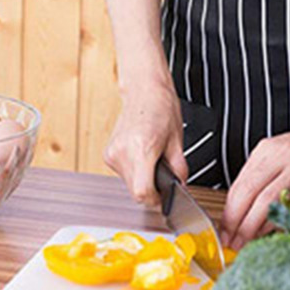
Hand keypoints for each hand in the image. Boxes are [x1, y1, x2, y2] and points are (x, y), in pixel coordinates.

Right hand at [103, 77, 187, 206]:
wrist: (144, 90)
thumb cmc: (162, 108)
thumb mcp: (177, 140)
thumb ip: (179, 168)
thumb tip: (181, 187)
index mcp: (142, 148)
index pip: (142, 192)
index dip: (156, 199)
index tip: (164, 197)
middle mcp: (123, 152)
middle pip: (135, 191)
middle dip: (151, 189)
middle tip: (163, 177)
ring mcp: (112, 153)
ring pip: (129, 184)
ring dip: (143, 180)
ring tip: (153, 160)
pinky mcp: (108, 153)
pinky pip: (123, 173)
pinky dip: (135, 171)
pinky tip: (142, 155)